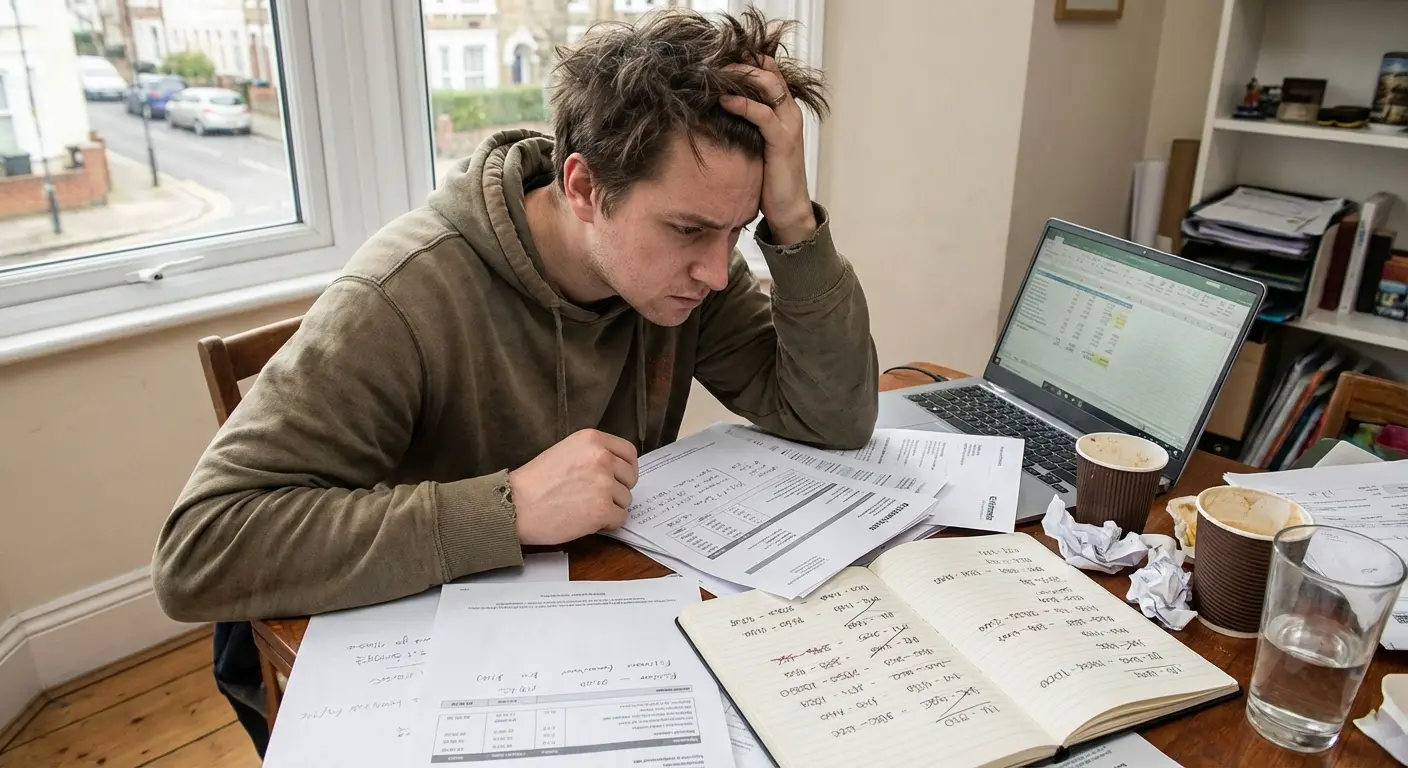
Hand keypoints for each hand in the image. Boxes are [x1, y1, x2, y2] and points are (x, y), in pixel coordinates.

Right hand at [508, 429, 638, 544]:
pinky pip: (619, 519)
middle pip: (629, 478)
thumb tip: (615, 470)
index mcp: (593, 440)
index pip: (629, 452)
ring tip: (584, 509)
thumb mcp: (565, 451)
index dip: (627, 468)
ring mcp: (604, 484)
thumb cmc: (534, 481)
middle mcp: (602, 458)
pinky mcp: (602, 509)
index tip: (621, 478)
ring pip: (625, 500)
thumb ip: (592, 455)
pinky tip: (587, 521)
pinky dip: (607, 524)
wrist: (515, 505)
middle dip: (617, 490)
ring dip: (610, 508)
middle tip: (596, 497)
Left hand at [720, 55, 816, 245]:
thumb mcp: (757, 145)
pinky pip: (763, 114)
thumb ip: (746, 126)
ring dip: (740, 76)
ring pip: (768, 86)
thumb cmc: (769, 180)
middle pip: (768, 73)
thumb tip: (717, 112)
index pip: (770, 73)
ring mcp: (789, 125)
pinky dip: (742, 104)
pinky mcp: (782, 141)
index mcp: (785, 111)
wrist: (788, 209)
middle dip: (740, 63)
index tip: (719, 59)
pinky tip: (723, 100)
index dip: (747, 61)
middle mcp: (790, 113)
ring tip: (716, 73)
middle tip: (713, 61)